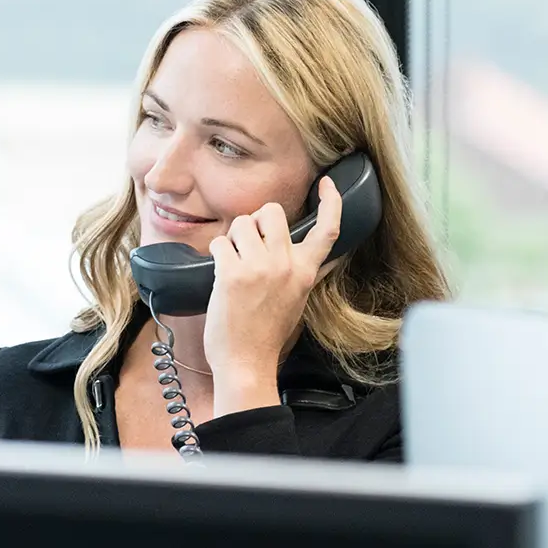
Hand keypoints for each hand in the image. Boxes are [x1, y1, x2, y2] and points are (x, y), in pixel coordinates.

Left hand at [203, 176, 342, 416]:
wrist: (246, 363)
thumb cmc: (267, 334)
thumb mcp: (298, 300)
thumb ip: (305, 272)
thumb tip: (326, 257)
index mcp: (305, 272)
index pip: (327, 230)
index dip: (330, 202)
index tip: (326, 184)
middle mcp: (285, 265)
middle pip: (273, 212)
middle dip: (256, 220)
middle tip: (249, 243)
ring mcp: (259, 268)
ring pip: (242, 223)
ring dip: (233, 237)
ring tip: (233, 261)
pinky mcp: (232, 274)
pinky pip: (220, 242)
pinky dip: (216, 253)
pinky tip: (220, 272)